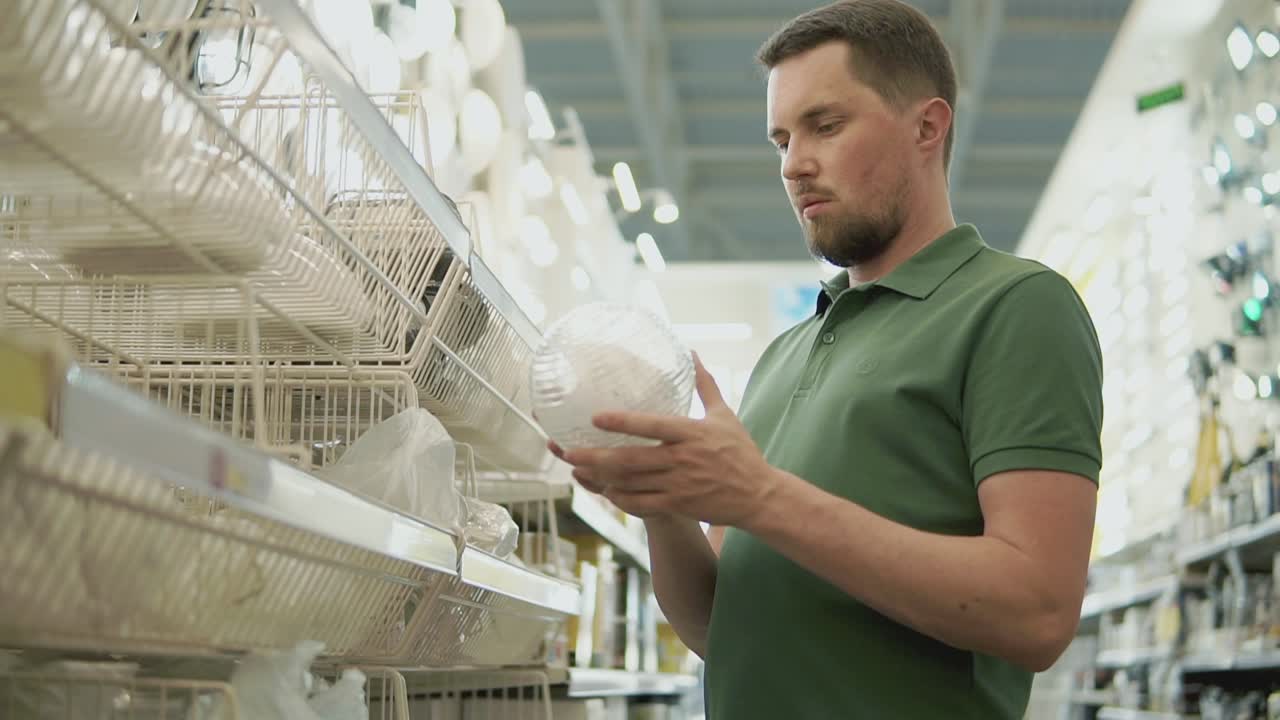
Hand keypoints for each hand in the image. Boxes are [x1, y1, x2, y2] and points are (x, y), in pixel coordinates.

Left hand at [550, 354, 783, 526]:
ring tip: (578, 469)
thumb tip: (692, 352)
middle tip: (568, 451)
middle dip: (596, 457)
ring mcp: (679, 485)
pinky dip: (621, 499)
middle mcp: (683, 459)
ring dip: (602, 478)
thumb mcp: (725, 414)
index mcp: (692, 433)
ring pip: (632, 483)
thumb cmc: (741, 452)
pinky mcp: (679, 505)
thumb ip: (705, 384)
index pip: (652, 425)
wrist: (759, 495)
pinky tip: (605, 490)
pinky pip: (642, 504)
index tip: (596, 418)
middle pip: (632, 459)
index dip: (623, 422)